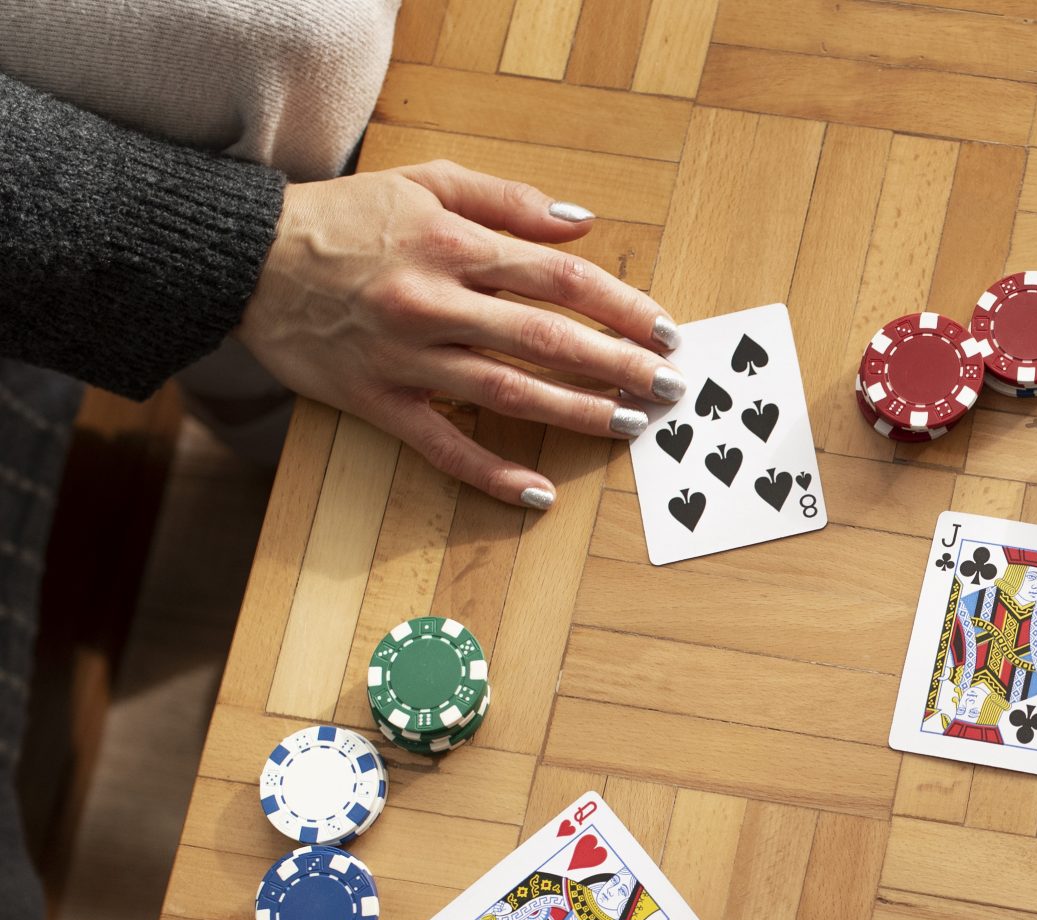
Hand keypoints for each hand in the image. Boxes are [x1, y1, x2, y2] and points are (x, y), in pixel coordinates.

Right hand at [237, 160, 684, 509]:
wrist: (243, 257)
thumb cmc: (343, 217)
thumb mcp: (424, 183)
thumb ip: (506, 200)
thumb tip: (581, 223)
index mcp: (452, 246)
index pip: (560, 279)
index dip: (622, 307)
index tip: (665, 331)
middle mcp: (433, 303)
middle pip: (547, 340)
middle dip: (619, 366)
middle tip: (669, 389)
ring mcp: (405, 358)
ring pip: (508, 393)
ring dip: (576, 416)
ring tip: (628, 428)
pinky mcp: (376, 401)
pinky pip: (443, 446)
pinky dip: (492, 474)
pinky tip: (538, 495)